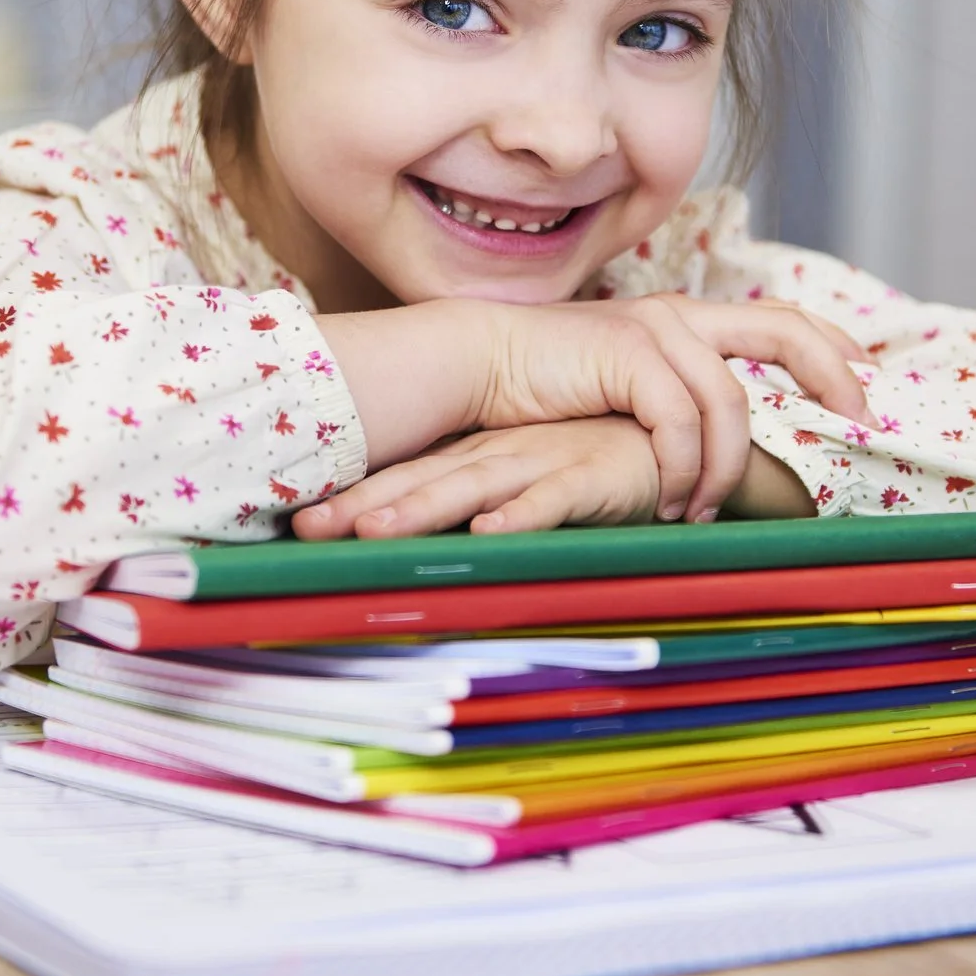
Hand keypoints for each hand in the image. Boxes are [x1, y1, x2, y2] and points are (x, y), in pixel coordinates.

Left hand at [294, 418, 659, 538]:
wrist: (680, 440)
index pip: (408, 476)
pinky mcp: (592, 477)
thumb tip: (436, 535)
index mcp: (483, 456)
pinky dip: (521, 517)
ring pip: (473, 489)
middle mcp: (501, 457)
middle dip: (363, 506)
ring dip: (423, 509)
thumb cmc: (602, 459)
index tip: (295, 522)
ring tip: (371, 533)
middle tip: (304, 529)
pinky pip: (553, 500)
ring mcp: (543, 463)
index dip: (355, 497)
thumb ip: (490, 501)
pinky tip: (488, 533)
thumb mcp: (533, 480)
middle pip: (422, 482)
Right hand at [327, 294, 865, 525]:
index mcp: (686, 319)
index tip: (869, 388)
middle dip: (831, 377)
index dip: (833, 349)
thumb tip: (730, 449)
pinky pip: (678, 421)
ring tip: (706, 509)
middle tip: (861, 427)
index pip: (781, 318)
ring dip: (724, 467)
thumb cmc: (548, 390)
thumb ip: (675, 404)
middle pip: (784, 330)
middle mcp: (680, 314)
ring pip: (728, 402)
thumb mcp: (626, 392)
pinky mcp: (626, 352)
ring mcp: (654, 328)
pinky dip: (682, 468)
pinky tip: (670, 499)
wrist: (478, 364)